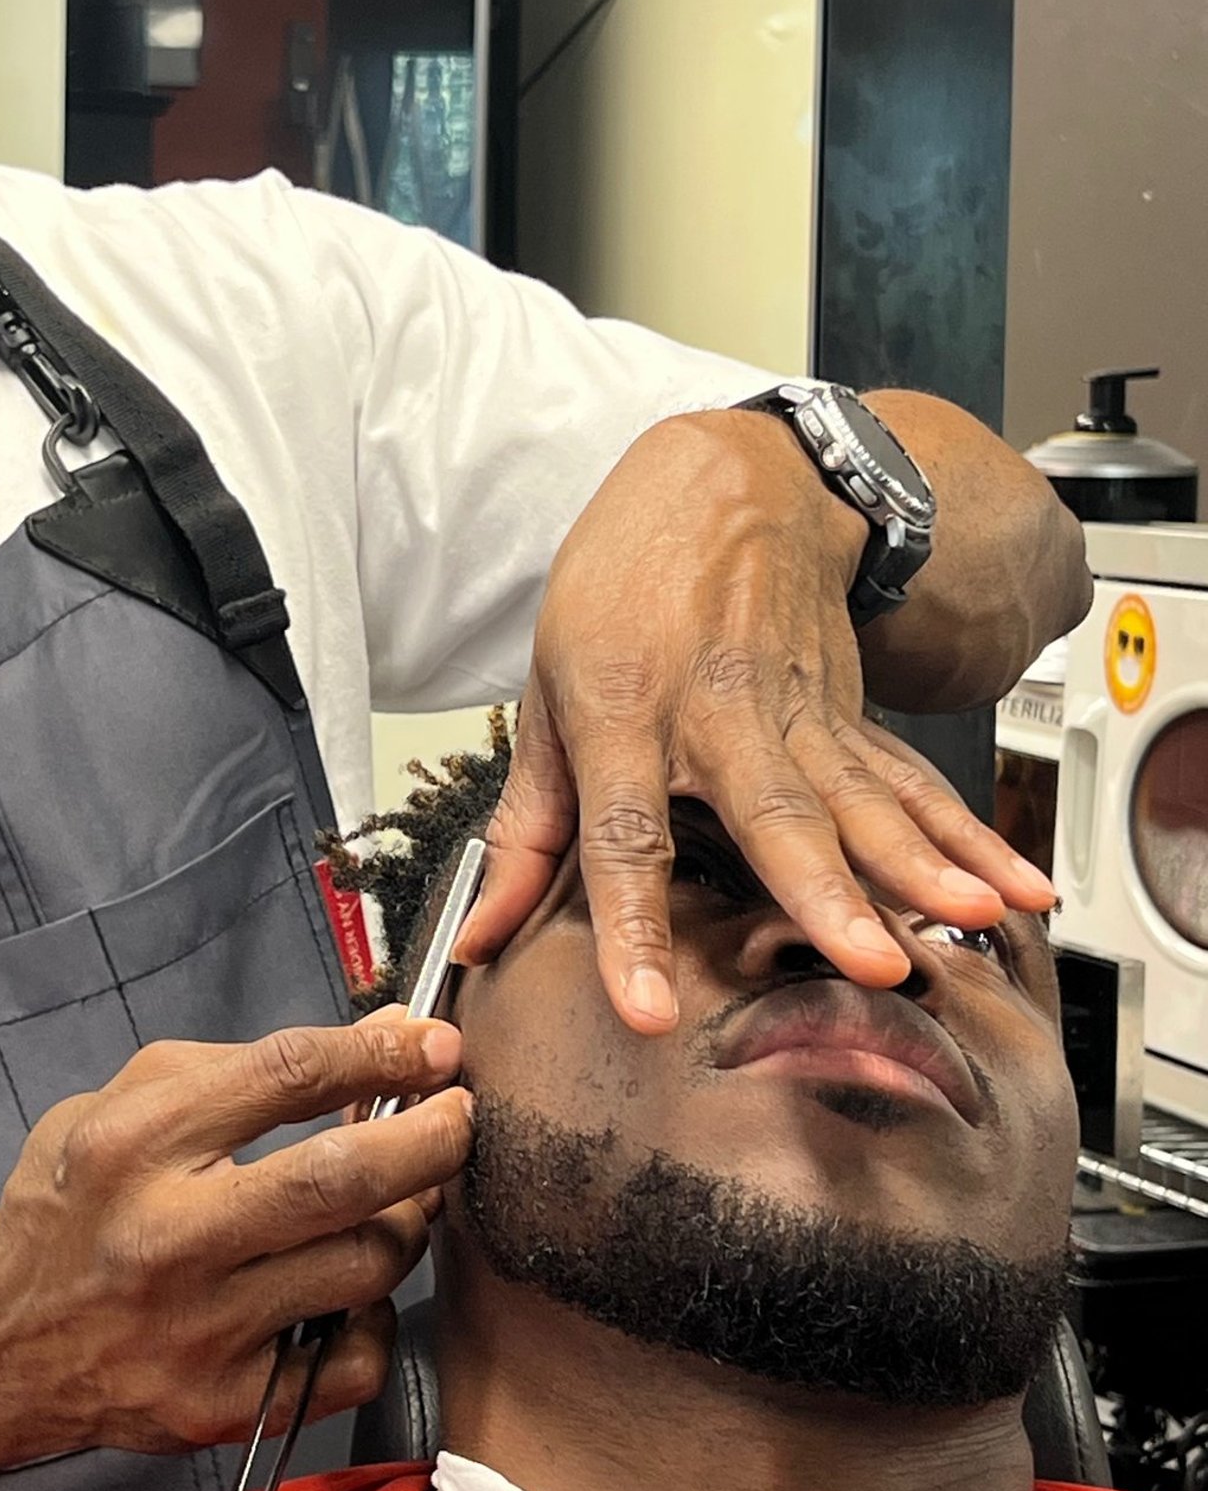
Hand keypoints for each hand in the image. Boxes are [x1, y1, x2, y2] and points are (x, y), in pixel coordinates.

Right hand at [0, 1016, 470, 1463]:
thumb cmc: (73, 1208)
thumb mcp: (124, 1103)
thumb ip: (248, 1069)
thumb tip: (380, 1041)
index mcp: (134, 1145)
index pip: (284, 1077)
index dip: (379, 1056)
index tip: (434, 1046)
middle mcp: (166, 1238)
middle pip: (340, 1181)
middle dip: (428, 1140)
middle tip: (460, 1118)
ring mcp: (197, 1330)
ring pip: (362, 1267)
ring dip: (403, 1225)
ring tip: (392, 1202)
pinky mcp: (222, 1404)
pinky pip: (351, 1358)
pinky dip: (372, 1318)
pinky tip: (349, 1291)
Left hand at [463, 408, 1057, 1031]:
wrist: (728, 483)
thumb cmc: (623, 584)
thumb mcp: (546, 687)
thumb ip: (526, 827)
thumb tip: (481, 934)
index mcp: (623, 710)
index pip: (625, 836)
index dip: (634, 925)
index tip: (649, 1007)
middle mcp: (715, 712)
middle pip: (772, 814)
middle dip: (823, 892)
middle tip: (865, 960)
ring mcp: (794, 708)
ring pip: (860, 798)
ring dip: (918, 865)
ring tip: (965, 919)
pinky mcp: (847, 711)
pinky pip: (909, 782)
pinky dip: (964, 834)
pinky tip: (1010, 883)